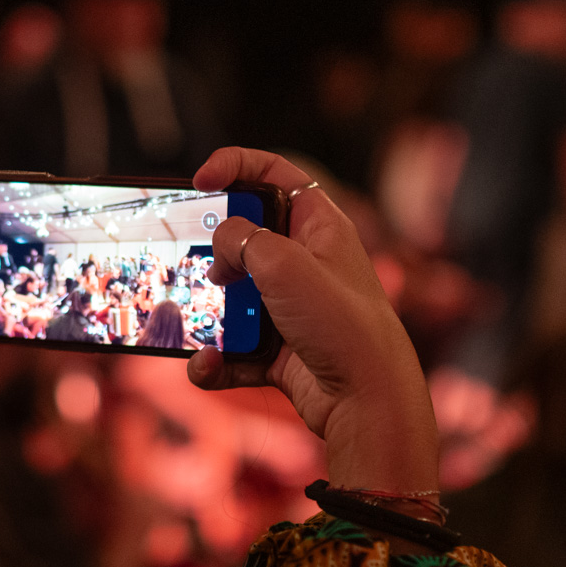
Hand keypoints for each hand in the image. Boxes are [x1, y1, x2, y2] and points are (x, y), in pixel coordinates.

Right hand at [188, 148, 437, 493]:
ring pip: (235, 298)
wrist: (365, 400)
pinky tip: (206, 366)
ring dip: (213, 313)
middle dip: (218, 253)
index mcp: (319, 226)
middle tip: (209, 266)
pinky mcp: (279, 349)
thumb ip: (242, 238)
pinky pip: (234, 348)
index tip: (200, 179)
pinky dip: (217, 359)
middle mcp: (307, 262)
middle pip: (247, 239)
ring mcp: (292, 308)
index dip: (235, 166)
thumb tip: (222, 243)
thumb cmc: (339, 323)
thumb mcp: (284, 263)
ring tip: (207, 326)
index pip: (275, 175)